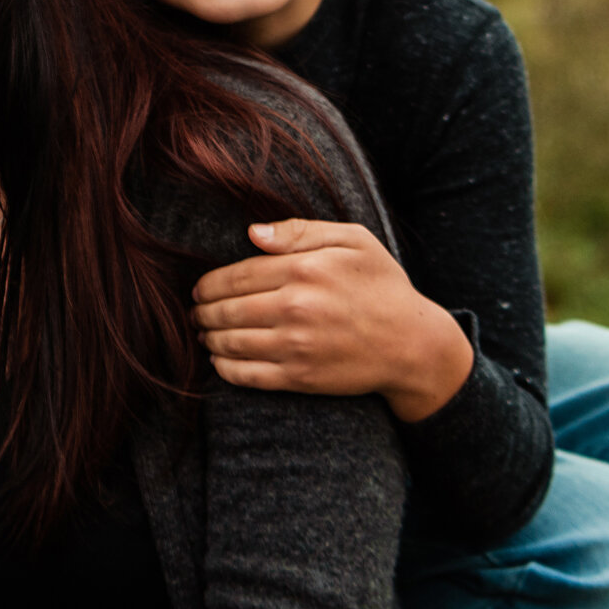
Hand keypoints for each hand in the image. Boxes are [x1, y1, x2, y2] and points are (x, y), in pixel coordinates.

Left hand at [190, 219, 473, 422]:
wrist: (413, 344)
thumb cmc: (381, 286)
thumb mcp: (353, 241)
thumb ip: (300, 231)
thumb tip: (252, 232)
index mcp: (304, 270)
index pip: (235, 276)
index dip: (209, 284)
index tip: (198, 289)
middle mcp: (295, 307)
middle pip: (227, 309)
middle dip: (203, 312)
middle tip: (195, 313)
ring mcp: (296, 345)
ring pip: (230, 342)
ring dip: (209, 338)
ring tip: (204, 334)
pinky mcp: (300, 377)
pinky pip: (246, 374)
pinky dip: (224, 368)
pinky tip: (219, 361)